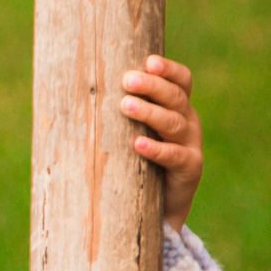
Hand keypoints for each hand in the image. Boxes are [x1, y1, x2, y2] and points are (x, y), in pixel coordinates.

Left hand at [119, 55, 203, 227]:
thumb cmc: (139, 160)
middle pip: (176, 97)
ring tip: (125, 105)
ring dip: (149, 113)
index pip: (181, 80)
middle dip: (152, 86)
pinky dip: (156, 150)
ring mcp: (191, 146)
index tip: (148, 61)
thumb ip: (123, 109)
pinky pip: (175, 157)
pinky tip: (137, 144)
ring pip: (173, 123)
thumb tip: (79, 85)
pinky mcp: (190, 170)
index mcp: (178, 107)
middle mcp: (188, 122)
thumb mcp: (133, 130)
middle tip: (127, 80)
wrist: (159, 208)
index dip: (168, 69)